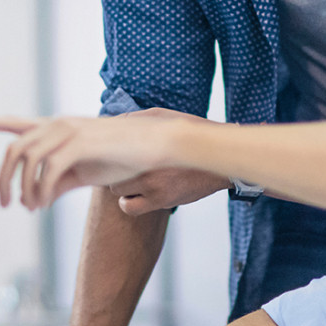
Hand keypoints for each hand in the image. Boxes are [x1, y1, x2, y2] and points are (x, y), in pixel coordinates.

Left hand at [0, 112, 187, 209]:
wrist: (154, 147)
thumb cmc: (121, 158)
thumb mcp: (83, 172)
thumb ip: (58, 182)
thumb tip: (36, 199)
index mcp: (55, 129)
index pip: (12, 122)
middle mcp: (57, 125)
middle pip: (12, 149)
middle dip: (2, 179)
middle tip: (5, 205)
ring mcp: (68, 131)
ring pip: (26, 158)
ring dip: (24, 189)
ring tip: (31, 208)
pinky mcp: (80, 143)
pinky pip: (48, 169)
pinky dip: (41, 190)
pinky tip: (45, 203)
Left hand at [105, 110, 227, 213]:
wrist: (219, 160)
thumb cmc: (191, 136)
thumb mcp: (166, 117)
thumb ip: (138, 119)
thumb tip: (114, 122)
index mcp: (147, 144)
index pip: (110, 151)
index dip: (106, 154)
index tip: (107, 154)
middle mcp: (148, 167)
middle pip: (110, 174)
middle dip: (115, 170)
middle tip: (124, 166)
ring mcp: (154, 187)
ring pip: (117, 193)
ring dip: (122, 188)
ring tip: (132, 180)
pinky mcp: (162, 202)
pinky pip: (130, 208)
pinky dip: (129, 203)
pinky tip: (138, 194)